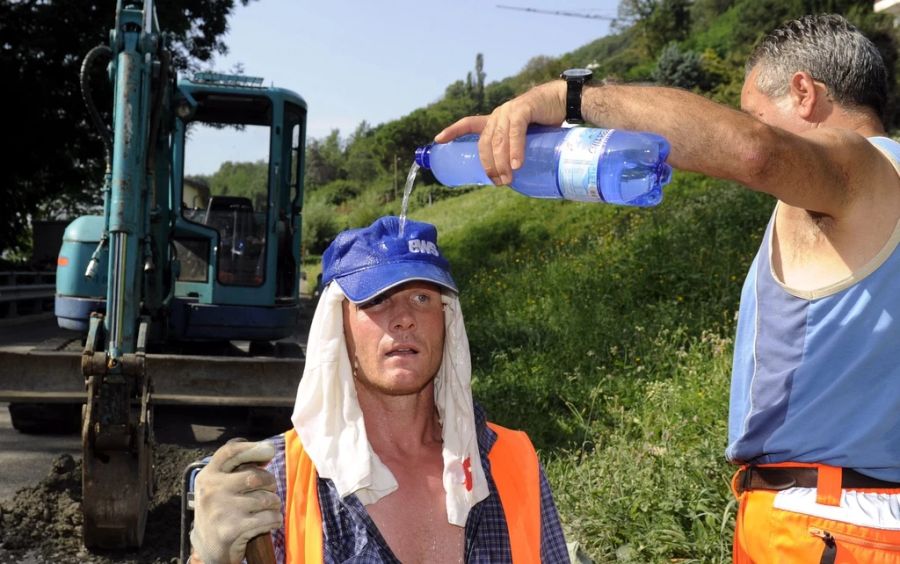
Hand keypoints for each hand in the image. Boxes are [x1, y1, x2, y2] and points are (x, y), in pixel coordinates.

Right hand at [190, 440, 281, 563]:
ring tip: (267, 509)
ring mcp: (222, 510)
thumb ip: (236, 469)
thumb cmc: (220, 511)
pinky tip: (270, 522)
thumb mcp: (218, 487)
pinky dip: (276, 519)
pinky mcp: (233, 529)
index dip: (252, 448)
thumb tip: (266, 451)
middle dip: (270, 483)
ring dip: (274, 504)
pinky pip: (269, 517)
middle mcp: (212, 491)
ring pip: (266, 498)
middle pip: (255, 476)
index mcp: (207, 476)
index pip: (230, 452)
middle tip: (269, 491)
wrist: (208, 548)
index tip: (269, 450)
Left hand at [435, 80, 566, 185]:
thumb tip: (513, 177)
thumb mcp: (525, 136)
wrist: (564, 101)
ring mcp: (509, 111)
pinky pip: (516, 132)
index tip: (438, 140)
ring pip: (498, 140)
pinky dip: (515, 149)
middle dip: (488, 165)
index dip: (453, 131)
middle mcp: (498, 115)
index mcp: (494, 120)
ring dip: (501, 162)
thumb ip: (515, 150)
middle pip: (485, 143)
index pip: (468, 124)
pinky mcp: (524, 110)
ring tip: (507, 179)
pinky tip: (516, 164)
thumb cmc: (544, 122)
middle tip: (497, 182)